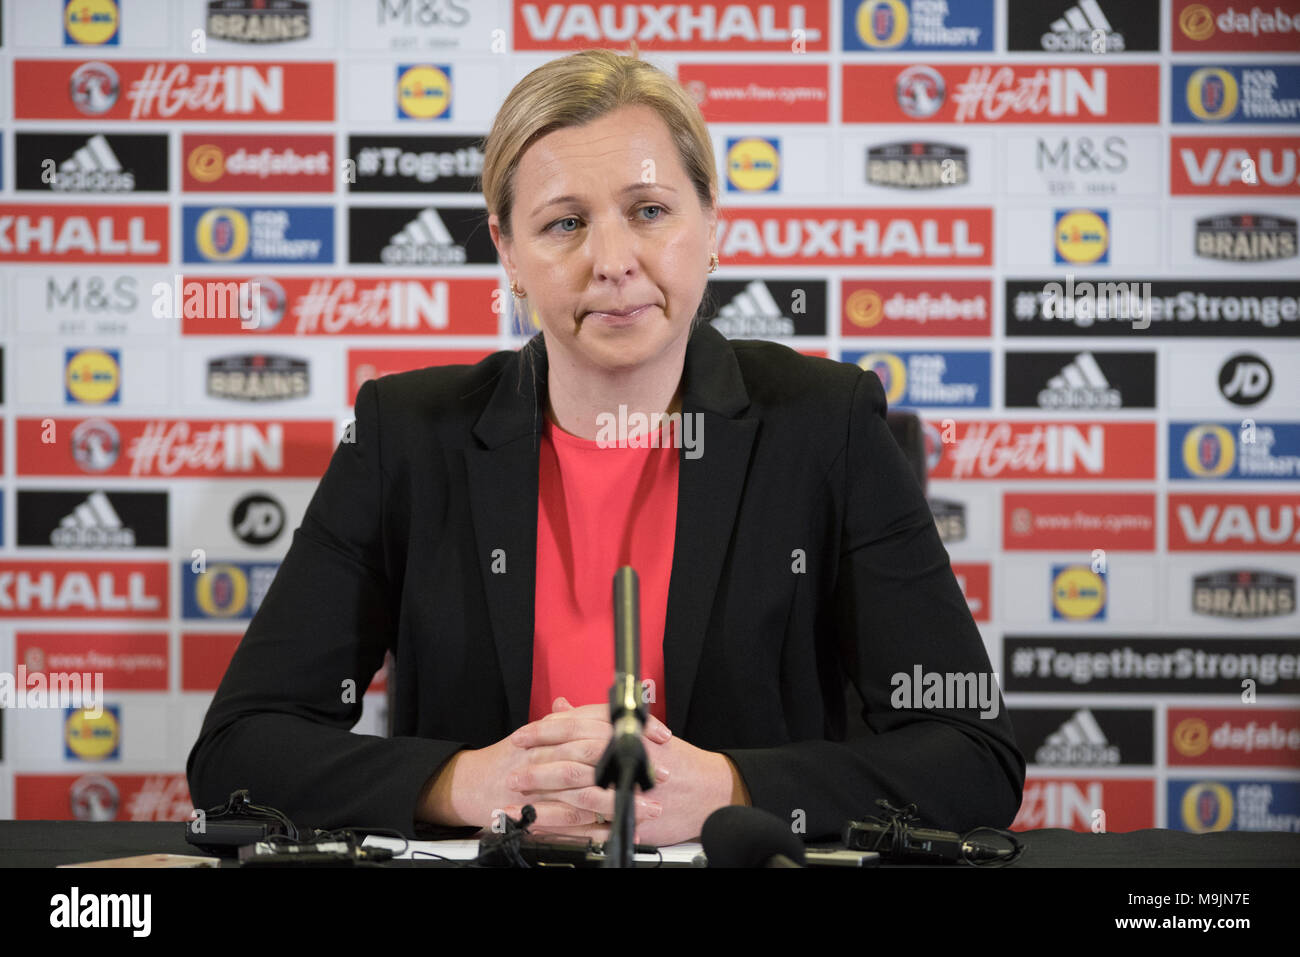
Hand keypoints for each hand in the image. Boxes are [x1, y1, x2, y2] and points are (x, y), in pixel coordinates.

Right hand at [418, 697, 670, 835]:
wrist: (471, 783)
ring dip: (622, 802)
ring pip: (587, 795)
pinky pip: (572, 826)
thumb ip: (573, 722)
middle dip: (633, 767)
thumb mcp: (543, 733)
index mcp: (553, 733)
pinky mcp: (539, 815)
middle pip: (597, 757)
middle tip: (662, 774)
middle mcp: (548, 757)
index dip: (631, 730)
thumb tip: (608, 709)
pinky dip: (598, 830)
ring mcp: (543, 788)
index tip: (659, 737)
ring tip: (650, 808)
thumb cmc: (510, 758)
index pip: (599, 724)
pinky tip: (620, 831)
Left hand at [514, 699, 744, 846]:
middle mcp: (621, 752)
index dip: (543, 731)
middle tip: (514, 770)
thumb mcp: (635, 729)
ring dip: (544, 794)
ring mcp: (623, 782)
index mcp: (621, 729)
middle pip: (569, 755)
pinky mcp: (625, 810)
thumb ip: (595, 717)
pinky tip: (542, 825)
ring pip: (574, 786)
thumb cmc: (673, 759)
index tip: (521, 736)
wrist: (706, 789)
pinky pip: (587, 818)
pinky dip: (562, 822)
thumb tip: (563, 704)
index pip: (573, 725)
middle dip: (537, 764)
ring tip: (519, 801)